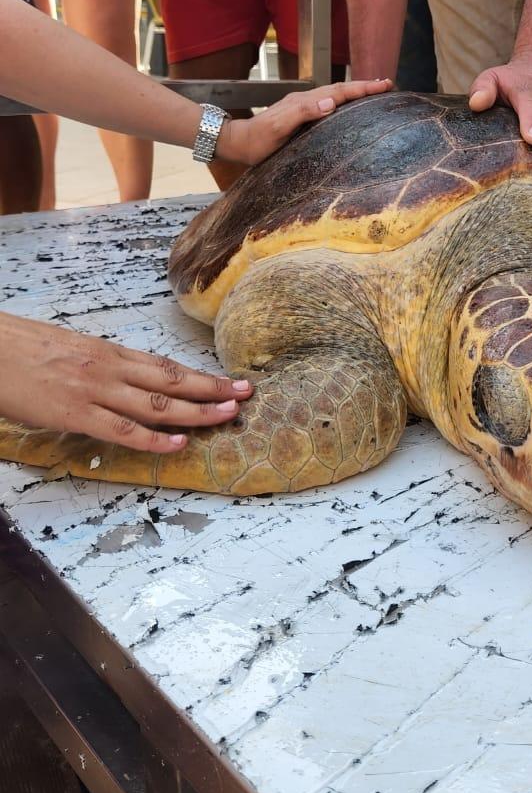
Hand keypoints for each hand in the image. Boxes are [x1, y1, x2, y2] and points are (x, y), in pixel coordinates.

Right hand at [0, 313, 253, 453]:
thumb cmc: (20, 349)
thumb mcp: (68, 351)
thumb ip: (98, 368)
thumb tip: (120, 384)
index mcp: (108, 352)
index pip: (165, 366)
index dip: (201, 376)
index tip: (230, 381)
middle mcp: (109, 368)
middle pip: (172, 381)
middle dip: (213, 389)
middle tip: (246, 395)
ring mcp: (94, 390)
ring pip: (157, 404)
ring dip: (197, 411)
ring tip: (228, 416)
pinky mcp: (74, 413)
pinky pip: (122, 429)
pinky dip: (154, 438)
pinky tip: (178, 443)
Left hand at [216, 77, 392, 166]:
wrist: (237, 142)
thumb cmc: (257, 140)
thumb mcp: (279, 127)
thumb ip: (303, 112)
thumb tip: (330, 101)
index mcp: (304, 102)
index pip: (339, 91)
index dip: (362, 88)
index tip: (384, 85)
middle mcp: (305, 101)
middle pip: (339, 89)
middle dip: (363, 87)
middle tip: (387, 85)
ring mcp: (302, 108)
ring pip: (334, 96)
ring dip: (354, 94)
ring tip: (373, 93)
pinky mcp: (300, 116)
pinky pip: (327, 105)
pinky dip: (342, 103)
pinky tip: (347, 108)